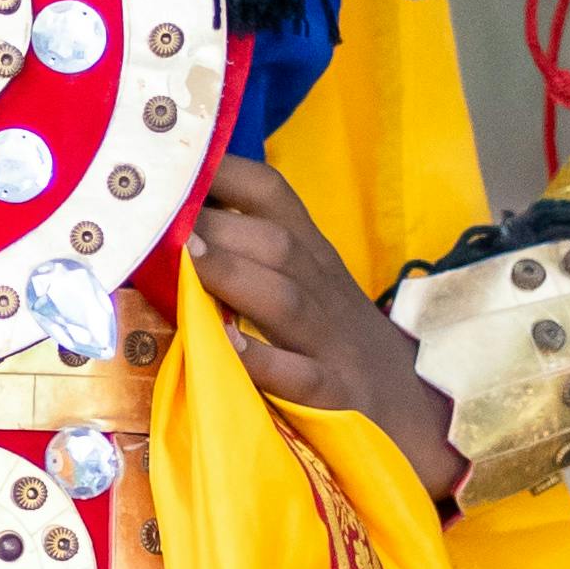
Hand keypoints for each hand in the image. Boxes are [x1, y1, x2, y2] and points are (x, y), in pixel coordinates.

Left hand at [191, 164, 460, 506]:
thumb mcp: (307, 282)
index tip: (170, 158)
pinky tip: (228, 347)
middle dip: (218, 226)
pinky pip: (300, 375)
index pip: (273, 195)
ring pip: (286, 299)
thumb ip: (253, 249)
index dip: (225, 171)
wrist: (410, 409)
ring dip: (235, 275)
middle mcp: (322, 289)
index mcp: (311, 255)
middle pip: (277, 243)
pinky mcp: (336, 395)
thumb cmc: (335, 338)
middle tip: (159, 217)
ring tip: (187, 260)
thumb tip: (171, 217)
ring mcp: (331, 343)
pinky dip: (264, 361)